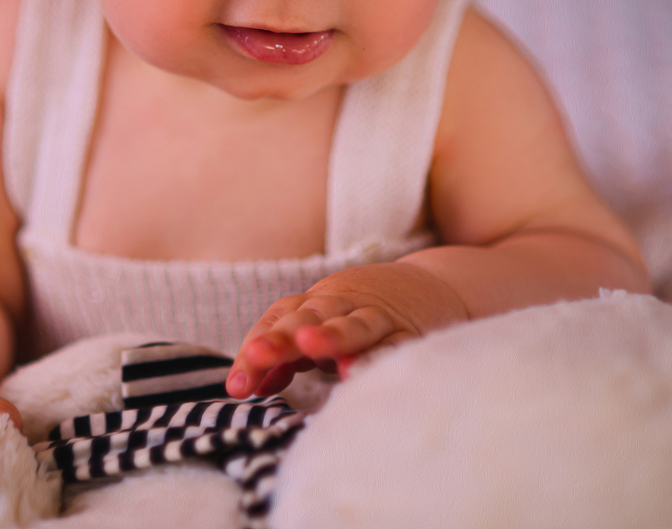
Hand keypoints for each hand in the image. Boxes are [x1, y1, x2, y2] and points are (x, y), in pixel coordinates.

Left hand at [226, 260, 468, 398]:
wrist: (434, 284)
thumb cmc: (361, 316)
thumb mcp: (322, 329)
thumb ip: (285, 358)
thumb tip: (246, 388)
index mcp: (316, 306)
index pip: (278, 321)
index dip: (256, 348)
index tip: (237, 386)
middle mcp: (342, 306)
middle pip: (309, 318)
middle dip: (282, 338)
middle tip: (258, 355)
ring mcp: (377, 317)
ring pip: (353, 324)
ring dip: (331, 335)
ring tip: (308, 346)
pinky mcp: (410, 330)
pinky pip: (395, 343)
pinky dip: (379, 354)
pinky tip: (359, 370)